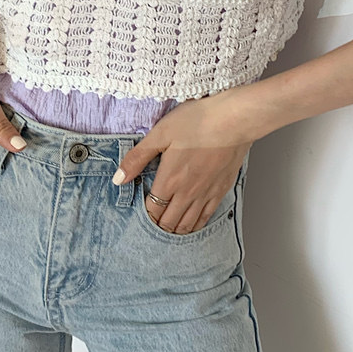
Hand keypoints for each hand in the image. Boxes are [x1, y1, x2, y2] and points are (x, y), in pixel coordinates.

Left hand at [113, 90, 253, 234]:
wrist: (234, 120)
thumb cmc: (198, 121)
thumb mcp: (160, 133)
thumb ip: (138, 158)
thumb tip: (118, 179)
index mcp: (169, 180)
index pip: (152, 209)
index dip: (144, 217)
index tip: (140, 217)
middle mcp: (187, 192)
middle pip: (169, 222)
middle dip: (158, 227)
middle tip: (152, 228)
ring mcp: (206, 193)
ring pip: (188, 223)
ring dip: (176, 230)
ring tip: (168, 232)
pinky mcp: (222, 189)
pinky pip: (207, 216)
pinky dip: (197, 225)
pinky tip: (193, 225)